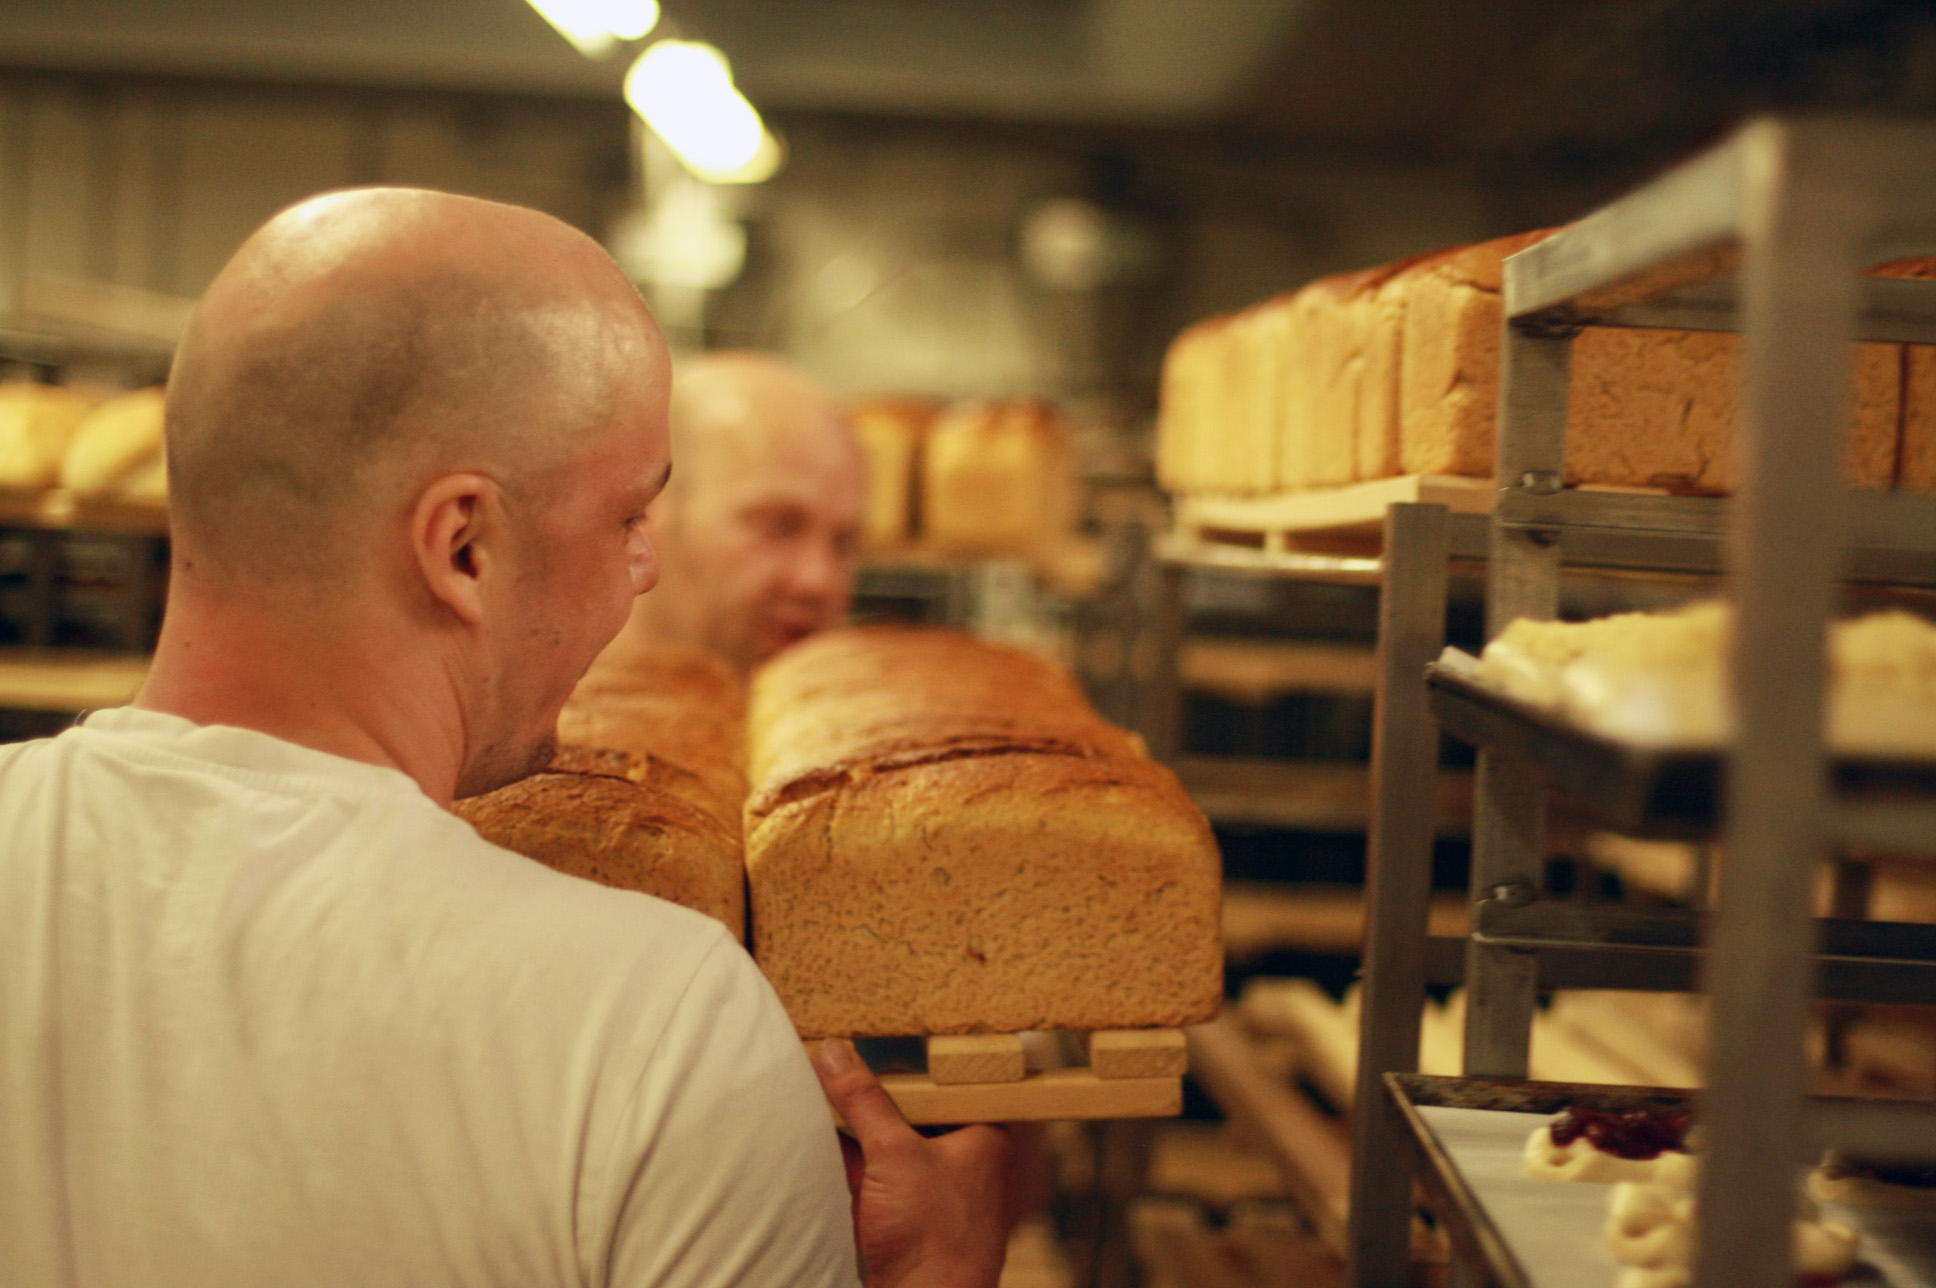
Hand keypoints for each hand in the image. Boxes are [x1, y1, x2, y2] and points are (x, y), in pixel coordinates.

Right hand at [810, 1039, 1011, 1287]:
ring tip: (821, 1083)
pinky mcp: (903, 1216)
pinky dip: (847, 1155)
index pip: (952, 1081)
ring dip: (858, 1123)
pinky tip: (816, 1132)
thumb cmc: (934, 1236)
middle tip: (842, 1053)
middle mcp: (963, 1160)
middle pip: (915, 1110)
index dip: (918, 1058)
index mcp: (983, 1137)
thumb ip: (863, 1100)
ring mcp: (931, 1189)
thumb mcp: (894, 1153)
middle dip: (878, 1090)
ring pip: (890, 1142)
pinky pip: (872, 1172)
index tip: (885, 1031)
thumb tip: (834, 1051)